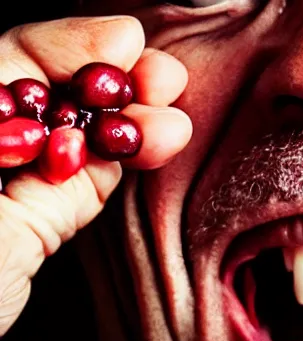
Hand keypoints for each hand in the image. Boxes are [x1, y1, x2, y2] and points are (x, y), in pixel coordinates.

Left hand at [0, 15, 191, 335]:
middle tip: (168, 81)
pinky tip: (160, 146)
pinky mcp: (48, 222)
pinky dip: (127, 164)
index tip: (129, 44)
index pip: (22, 60)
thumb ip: (14, 94)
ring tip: (174, 123)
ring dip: (135, 129)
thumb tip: (103, 48)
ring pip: (88, 140)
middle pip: (64, 97)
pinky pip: (95, 182)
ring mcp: (22, 184)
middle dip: (121, 87)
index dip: (80, 47)